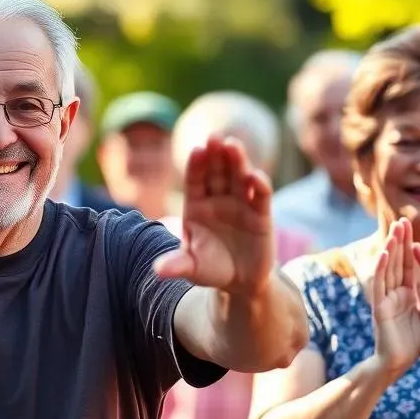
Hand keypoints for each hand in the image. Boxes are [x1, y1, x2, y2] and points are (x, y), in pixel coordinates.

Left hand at [154, 137, 274, 295]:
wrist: (240, 282)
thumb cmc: (210, 269)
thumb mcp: (192, 268)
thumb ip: (177, 265)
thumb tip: (158, 271)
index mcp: (197, 206)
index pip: (195, 181)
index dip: (196, 166)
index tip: (196, 150)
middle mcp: (218, 200)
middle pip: (217, 172)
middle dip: (215, 155)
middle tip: (214, 136)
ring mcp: (240, 204)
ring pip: (238, 178)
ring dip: (237, 161)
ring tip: (233, 145)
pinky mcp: (261, 215)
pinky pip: (260, 196)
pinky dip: (259, 186)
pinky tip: (255, 177)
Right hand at [371, 218, 419, 377]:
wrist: (396, 363)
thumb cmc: (409, 345)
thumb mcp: (419, 317)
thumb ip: (416, 302)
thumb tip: (417, 293)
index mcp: (404, 294)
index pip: (406, 265)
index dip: (408, 247)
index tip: (408, 228)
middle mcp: (394, 293)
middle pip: (396, 263)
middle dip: (400, 242)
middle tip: (402, 220)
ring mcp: (385, 300)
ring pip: (388, 270)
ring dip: (391, 250)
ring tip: (395, 232)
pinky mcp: (380, 309)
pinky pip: (379, 286)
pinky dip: (381, 270)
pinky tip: (383, 255)